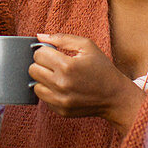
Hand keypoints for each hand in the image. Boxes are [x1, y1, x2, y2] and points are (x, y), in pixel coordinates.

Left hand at [29, 33, 144, 134]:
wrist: (115, 96)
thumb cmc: (101, 68)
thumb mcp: (86, 46)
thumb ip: (62, 38)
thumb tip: (39, 36)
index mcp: (67, 66)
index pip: (38, 54)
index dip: (45, 51)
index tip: (54, 53)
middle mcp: (61, 84)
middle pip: (33, 70)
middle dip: (42, 64)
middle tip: (55, 64)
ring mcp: (60, 100)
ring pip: (35, 85)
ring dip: (43, 79)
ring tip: (58, 76)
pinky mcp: (61, 110)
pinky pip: (43, 98)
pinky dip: (49, 92)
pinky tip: (62, 88)